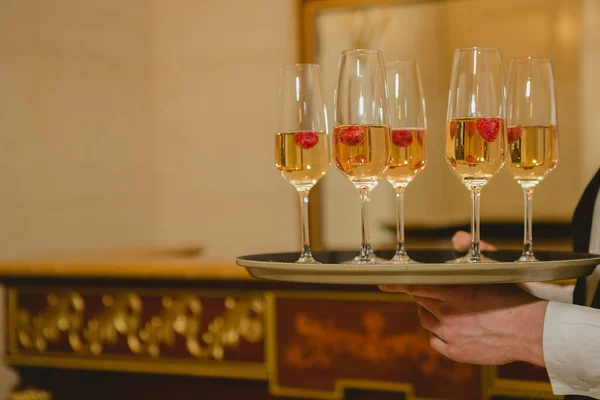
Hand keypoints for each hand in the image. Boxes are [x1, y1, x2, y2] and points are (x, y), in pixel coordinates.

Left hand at [379, 230, 546, 366]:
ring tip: (453, 312)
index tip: (382, 281)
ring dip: (432, 314)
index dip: (396, 283)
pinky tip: (455, 330)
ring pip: (426, 321)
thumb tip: (456, 237)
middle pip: (420, 301)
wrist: (533, 332)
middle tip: (441, 295)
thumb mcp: (493, 269)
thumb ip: (471, 250)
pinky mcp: (456, 352)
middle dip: (426, 296)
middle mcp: (449, 314)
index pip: (415, 285)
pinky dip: (439, 335)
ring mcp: (451, 335)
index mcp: (456, 291)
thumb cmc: (513, 298)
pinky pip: (435, 341)